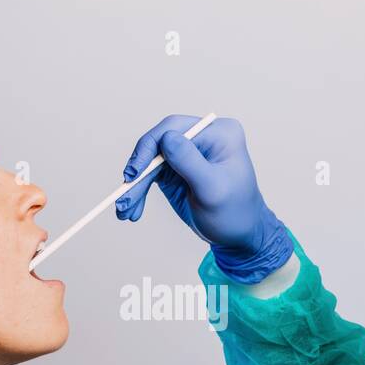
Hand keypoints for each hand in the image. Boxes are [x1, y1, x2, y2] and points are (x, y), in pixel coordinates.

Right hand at [115, 115, 292, 283]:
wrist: (240, 236)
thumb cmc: (235, 213)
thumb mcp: (213, 189)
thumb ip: (190, 162)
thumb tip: (166, 138)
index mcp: (218, 133)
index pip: (174, 129)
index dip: (149, 149)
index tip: (133, 175)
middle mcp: (202, 137)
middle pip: (157, 144)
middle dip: (138, 173)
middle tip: (124, 199)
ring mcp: (187, 152)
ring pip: (149, 161)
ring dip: (135, 187)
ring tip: (125, 212)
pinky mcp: (175, 168)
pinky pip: (150, 175)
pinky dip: (139, 192)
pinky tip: (132, 210)